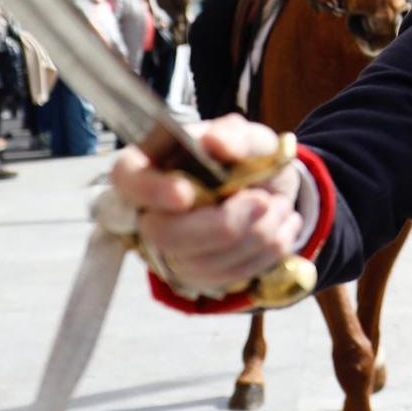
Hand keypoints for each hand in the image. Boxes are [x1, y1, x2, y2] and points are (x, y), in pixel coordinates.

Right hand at [111, 116, 303, 294]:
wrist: (271, 189)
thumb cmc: (247, 157)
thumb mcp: (248, 135)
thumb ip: (234, 134)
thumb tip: (216, 144)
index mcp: (151, 167)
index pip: (129, 180)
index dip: (152, 191)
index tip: (186, 194)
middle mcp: (151, 212)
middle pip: (165, 235)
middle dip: (221, 225)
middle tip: (263, 201)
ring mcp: (172, 250)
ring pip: (202, 262)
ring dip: (256, 235)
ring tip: (280, 205)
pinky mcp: (198, 275)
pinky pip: (229, 276)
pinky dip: (266, 252)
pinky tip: (282, 226)